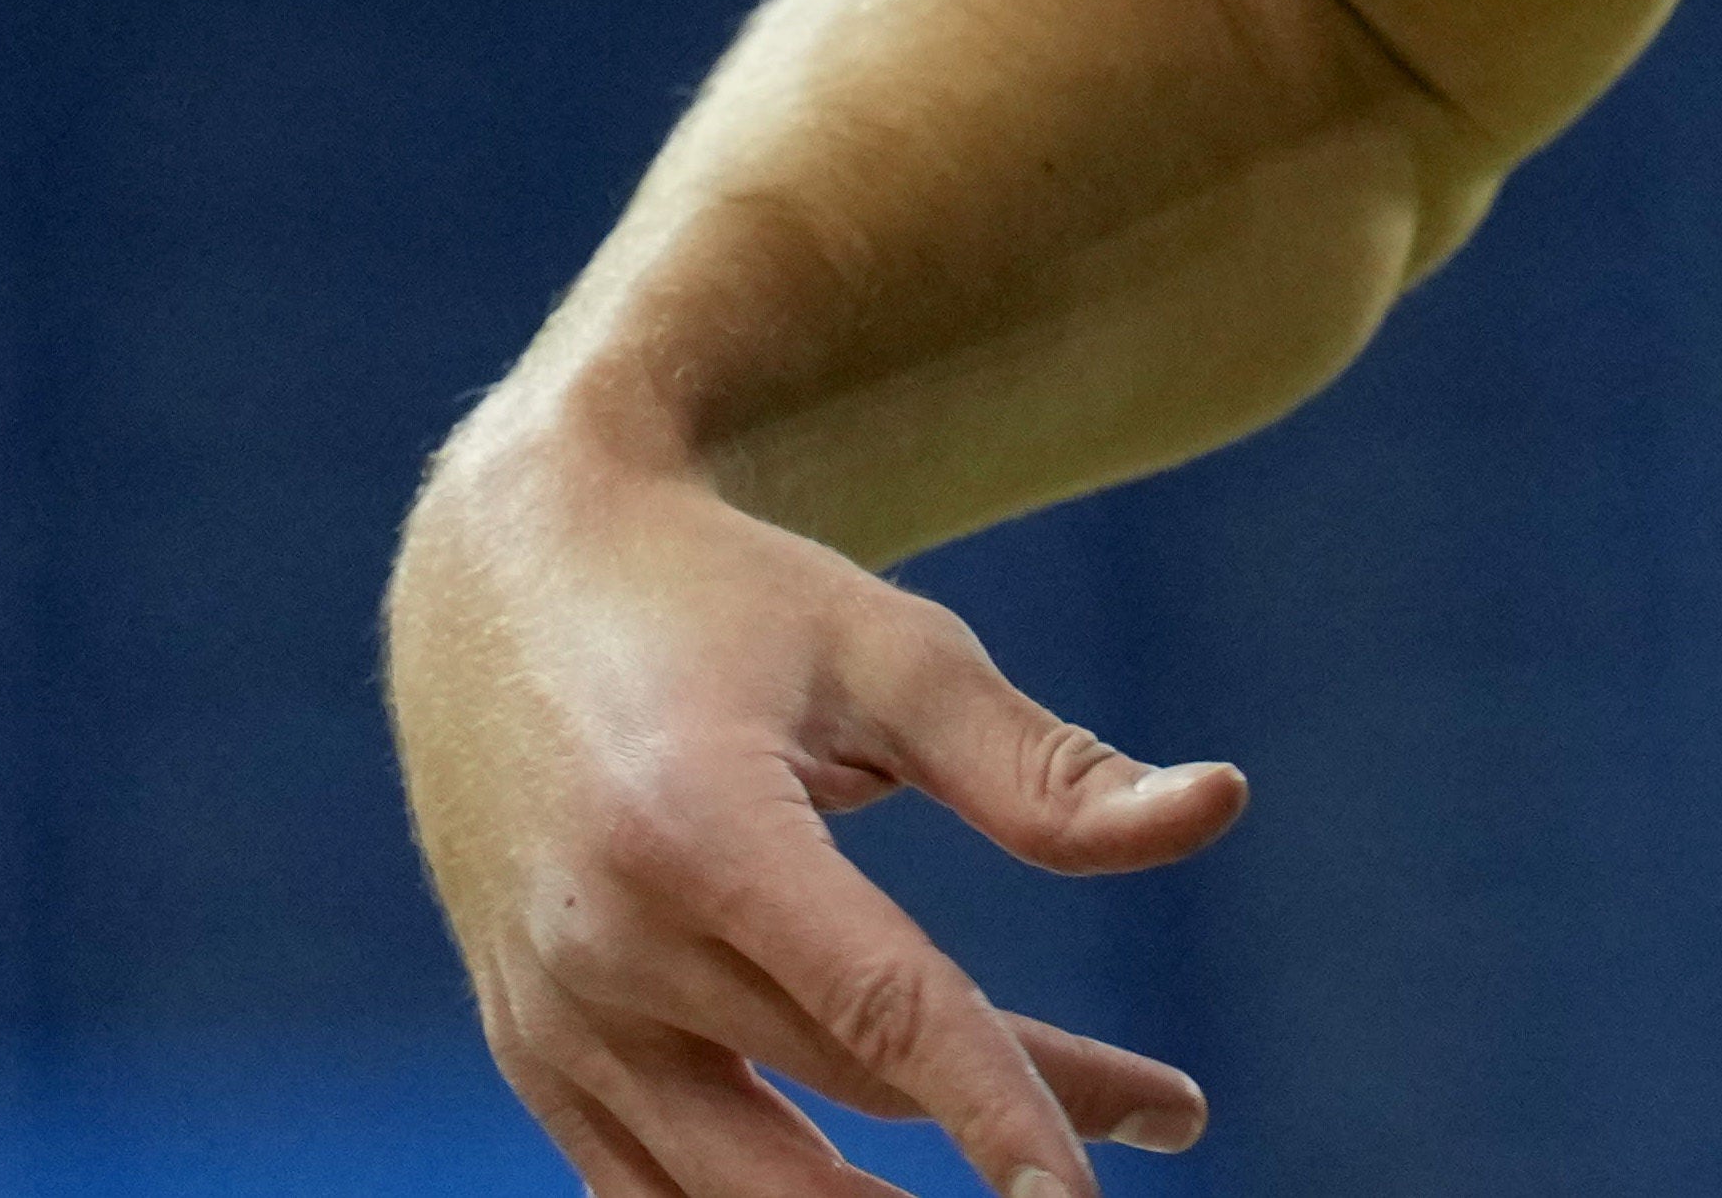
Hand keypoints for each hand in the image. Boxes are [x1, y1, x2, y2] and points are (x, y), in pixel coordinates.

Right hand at [386, 403, 1243, 1197]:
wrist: (504, 586)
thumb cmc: (726, 603)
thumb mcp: (890, 652)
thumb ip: (1042, 766)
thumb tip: (1217, 809)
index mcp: (694, 832)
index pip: (878, 1013)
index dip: (998, 1108)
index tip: (1086, 1190)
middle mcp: (605, 948)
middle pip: (846, 1091)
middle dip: (1018, 1123)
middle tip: (1174, 1111)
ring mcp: (551, 1017)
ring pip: (743, 1178)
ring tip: (1047, 1183)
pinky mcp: (530, 1050)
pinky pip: (648, 1187)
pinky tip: (877, 1193)